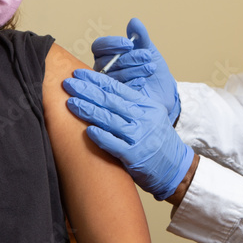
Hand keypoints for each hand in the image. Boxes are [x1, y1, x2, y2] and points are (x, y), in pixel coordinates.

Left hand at [63, 68, 193, 200]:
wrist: (175, 168)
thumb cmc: (156, 141)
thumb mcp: (149, 116)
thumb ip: (129, 105)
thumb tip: (99, 93)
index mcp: (146, 105)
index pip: (117, 88)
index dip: (96, 80)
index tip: (79, 74)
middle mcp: (143, 118)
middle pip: (110, 100)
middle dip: (86, 90)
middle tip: (67, 83)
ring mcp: (139, 136)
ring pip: (109, 119)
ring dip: (88, 110)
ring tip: (71, 103)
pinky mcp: (134, 156)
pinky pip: (114, 144)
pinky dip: (101, 136)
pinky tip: (88, 130)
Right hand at [91, 18, 180, 122]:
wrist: (163, 89)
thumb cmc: (151, 66)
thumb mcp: (148, 49)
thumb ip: (140, 36)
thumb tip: (134, 21)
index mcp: (106, 54)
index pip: (99, 46)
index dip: (112, 44)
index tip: (130, 44)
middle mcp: (103, 69)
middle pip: (106, 62)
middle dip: (128, 57)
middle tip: (147, 56)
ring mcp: (108, 85)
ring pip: (114, 76)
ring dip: (134, 69)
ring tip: (150, 67)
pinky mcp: (116, 99)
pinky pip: (119, 90)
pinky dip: (133, 83)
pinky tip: (143, 80)